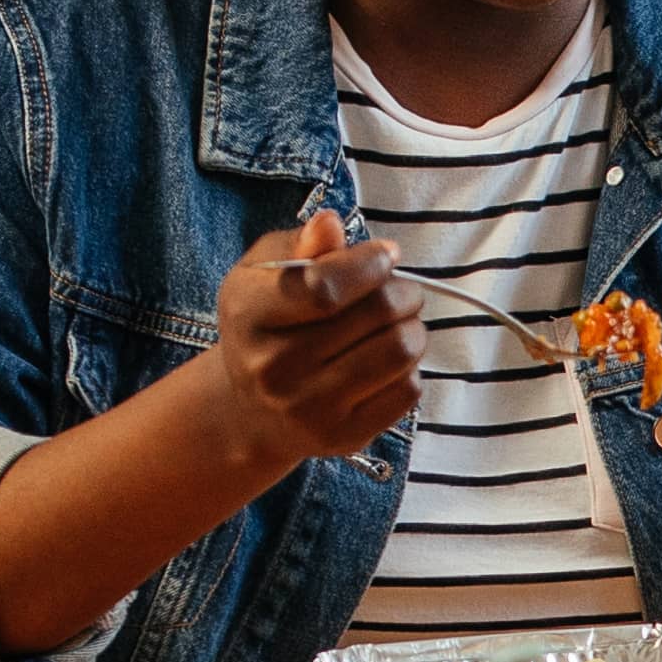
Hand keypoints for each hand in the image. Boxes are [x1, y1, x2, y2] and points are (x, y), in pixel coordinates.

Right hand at [199, 210, 415, 482]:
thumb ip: (302, 245)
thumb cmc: (269, 322)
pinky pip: (407, 390)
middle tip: (401, 289)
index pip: (324, 288)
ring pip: (400, 351)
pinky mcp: (342, 437)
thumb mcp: (267, 272)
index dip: (368, 265)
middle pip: (375, 315)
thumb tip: (331, 224)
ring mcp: (307, 408)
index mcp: (248, 314)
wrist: (253, 408)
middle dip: (402, 291)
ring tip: (401, 321)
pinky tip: (389, 359)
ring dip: (413, 326)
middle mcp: (272, 368)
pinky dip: (411, 367)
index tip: (386, 256)